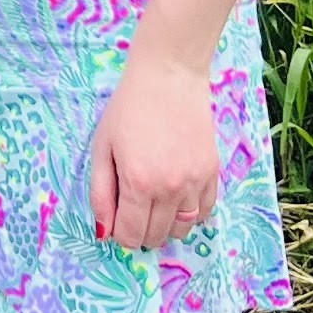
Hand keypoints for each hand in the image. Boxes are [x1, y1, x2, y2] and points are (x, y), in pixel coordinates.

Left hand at [89, 51, 221, 252]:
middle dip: (140, 231)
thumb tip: (104, 232)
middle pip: (156, 236)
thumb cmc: (128, 108)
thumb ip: (100, 193)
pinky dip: (190, 214)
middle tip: (133, 210)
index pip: (130, 235)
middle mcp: (169, 189)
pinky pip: (204, 212)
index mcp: (138, 183)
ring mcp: (195, 182)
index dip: (120, 234)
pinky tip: (177, 198)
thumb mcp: (102, 147)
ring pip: (182, 229)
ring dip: (166, 225)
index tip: (117, 219)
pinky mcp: (212, 173)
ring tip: (155, 204)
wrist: (169, 76)